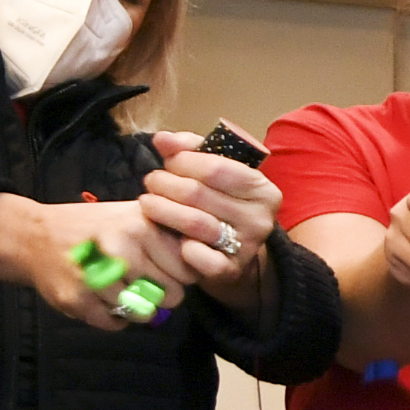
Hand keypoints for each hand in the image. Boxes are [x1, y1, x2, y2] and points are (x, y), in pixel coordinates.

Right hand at [17, 198, 193, 329]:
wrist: (34, 236)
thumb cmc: (96, 229)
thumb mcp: (135, 217)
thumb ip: (170, 236)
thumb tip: (207, 263)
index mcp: (142, 226)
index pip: (188, 271)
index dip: (181, 276)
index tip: (166, 271)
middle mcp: (121, 248)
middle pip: (171, 296)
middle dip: (162, 295)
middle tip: (144, 284)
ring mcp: (97, 274)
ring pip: (144, 312)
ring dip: (135, 307)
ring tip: (119, 288)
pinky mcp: (77, 298)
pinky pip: (115, 323)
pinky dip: (113, 318)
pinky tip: (103, 298)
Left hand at [140, 137, 278, 293]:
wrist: (235, 253)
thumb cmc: (221, 203)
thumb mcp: (215, 173)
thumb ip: (190, 150)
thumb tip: (162, 139)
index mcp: (262, 189)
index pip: (215, 167)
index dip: (182, 161)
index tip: (168, 162)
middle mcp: (261, 218)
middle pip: (198, 193)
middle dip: (164, 183)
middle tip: (151, 182)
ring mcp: (248, 246)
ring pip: (194, 223)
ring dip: (161, 210)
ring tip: (146, 203)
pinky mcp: (231, 270)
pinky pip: (201, 258)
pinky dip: (182, 248)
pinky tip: (170, 238)